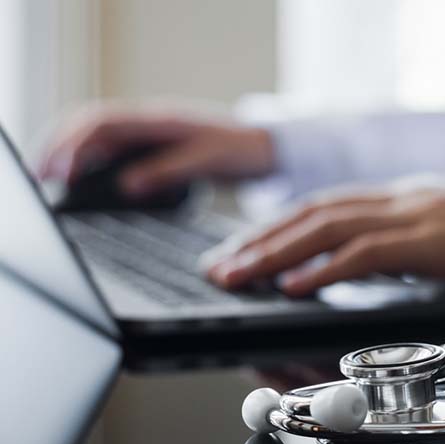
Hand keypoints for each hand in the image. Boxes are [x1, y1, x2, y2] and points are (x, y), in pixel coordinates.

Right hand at [39, 105, 273, 196]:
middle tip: (41, 177)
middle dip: (60, 147)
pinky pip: (113, 148)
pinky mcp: (154, 146)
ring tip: (51, 180)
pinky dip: (92, 160)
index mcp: (159, 120)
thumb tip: (127, 185)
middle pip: (89, 125)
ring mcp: (150, 132)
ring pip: (98, 136)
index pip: (101, 123)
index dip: (74, 145)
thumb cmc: (242, 149)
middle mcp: (149, 121)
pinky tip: (83, 180)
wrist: (267, 146)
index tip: (59, 172)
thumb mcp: (208, 161)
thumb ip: (169, 171)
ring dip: (72, 153)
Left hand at [203, 189, 444, 296]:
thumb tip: (358, 262)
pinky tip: (295, 286)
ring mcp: (410, 216)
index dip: (277, 226)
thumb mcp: (438, 232)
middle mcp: (395, 200)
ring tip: (239, 275)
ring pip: (325, 228)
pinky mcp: (427, 241)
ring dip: (277, 253)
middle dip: (260, 240)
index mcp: (396, 199)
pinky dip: (325, 269)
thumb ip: (399, 242)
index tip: (244, 248)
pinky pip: (364, 254)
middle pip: (310, 213)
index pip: (322, 207)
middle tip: (221, 266)